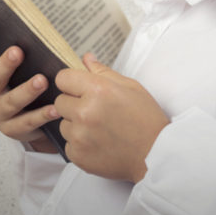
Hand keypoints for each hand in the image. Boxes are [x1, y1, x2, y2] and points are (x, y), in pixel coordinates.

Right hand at [0, 22, 58, 152]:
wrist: (23, 120)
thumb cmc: (19, 83)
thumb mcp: (13, 67)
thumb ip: (15, 50)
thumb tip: (31, 23)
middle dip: (4, 65)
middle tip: (17, 51)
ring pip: (10, 102)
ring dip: (26, 91)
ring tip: (42, 80)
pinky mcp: (12, 129)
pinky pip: (28, 122)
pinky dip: (42, 115)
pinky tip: (55, 108)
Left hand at [53, 53, 169, 181]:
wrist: (155, 155)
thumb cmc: (146, 119)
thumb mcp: (130, 87)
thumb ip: (103, 72)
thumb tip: (86, 59)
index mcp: (98, 90)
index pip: (63, 78)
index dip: (72, 82)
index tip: (79, 88)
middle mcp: (84, 112)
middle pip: (60, 102)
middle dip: (74, 104)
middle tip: (95, 110)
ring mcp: (79, 136)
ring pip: (63, 124)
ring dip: (75, 125)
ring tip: (99, 129)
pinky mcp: (77, 156)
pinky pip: (68, 144)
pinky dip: (79, 144)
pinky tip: (98, 143)